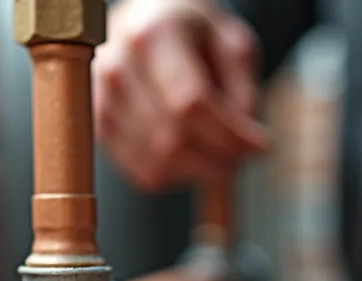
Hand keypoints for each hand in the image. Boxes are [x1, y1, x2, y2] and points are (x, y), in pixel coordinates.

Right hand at [93, 0, 268, 191]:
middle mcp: (118, 66)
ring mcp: (102, 100)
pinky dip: (178, 176)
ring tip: (220, 153)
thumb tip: (244, 141)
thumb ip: (243, 89)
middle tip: (244, 157)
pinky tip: (193, 156)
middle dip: (219, 160)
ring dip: (200, 172)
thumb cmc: (196, 35)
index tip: (262, 147)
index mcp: (154, 35)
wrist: (147, 24)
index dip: (230, 135)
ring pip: (157, 164)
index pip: (190, 103)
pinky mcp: (99, 127)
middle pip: (172, 140)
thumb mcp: (233, 44)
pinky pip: (143, 173)